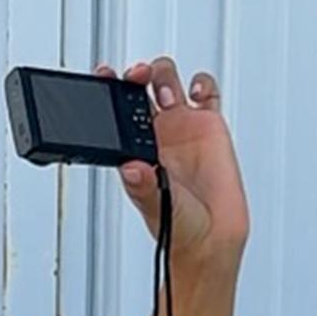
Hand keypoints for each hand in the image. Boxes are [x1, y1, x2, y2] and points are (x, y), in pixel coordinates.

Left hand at [96, 54, 248, 279]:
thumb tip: (130, 169)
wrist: (212, 240)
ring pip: (167, 81)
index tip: (104, 77)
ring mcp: (182, 127)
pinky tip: (196, 93)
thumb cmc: (178, 229)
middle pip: (140, 87)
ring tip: (166, 94)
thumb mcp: (156, 207)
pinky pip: (205, 91)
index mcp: (134, 150)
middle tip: (137, 77)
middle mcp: (156, 134)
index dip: (109, 89)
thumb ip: (143, 187)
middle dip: (135, 75)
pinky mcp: (210, 126)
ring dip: (163, 74)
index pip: (115, 111)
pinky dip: (201, 82)